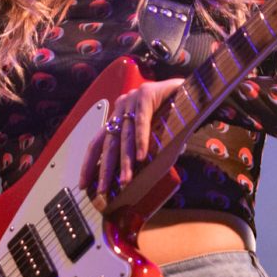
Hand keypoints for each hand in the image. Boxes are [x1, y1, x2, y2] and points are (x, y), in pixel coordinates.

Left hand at [79, 78, 184, 197]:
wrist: (192, 87)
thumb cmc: (173, 112)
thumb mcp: (154, 134)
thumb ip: (143, 151)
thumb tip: (137, 178)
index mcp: (118, 116)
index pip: (97, 142)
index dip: (90, 163)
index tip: (84, 184)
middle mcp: (121, 107)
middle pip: (108, 142)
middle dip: (105, 168)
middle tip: (103, 189)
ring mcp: (132, 99)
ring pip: (125, 135)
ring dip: (125, 160)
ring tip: (125, 180)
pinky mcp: (146, 95)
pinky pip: (141, 121)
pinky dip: (141, 140)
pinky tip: (142, 157)